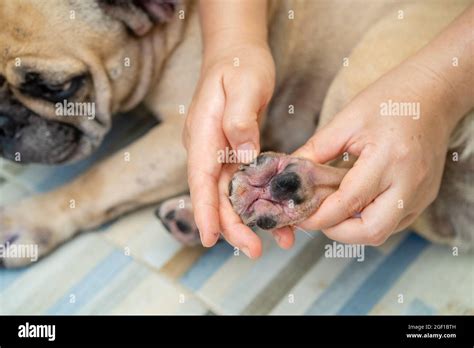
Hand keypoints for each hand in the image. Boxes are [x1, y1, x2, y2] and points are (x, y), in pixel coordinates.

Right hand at [183, 41, 277, 254]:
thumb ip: (239, 119)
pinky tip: (279, 214)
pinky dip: (260, 201)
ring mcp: (219, 152)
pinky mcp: (233, 152)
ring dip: (250, 220)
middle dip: (233, 226)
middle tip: (256, 250)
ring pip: (230, 195)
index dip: (204, 211)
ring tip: (278, 239)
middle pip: (215, 195)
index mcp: (203, 134)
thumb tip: (243, 156)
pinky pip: (244, 184)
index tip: (210, 239)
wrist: (236, 52)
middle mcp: (207, 148)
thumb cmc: (238, 64)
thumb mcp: (243, 83)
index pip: (200, 179)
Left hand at [291, 64, 457, 244]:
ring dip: (352, 228)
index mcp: (388, 159)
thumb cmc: (389, 100)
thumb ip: (316, 150)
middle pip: (371, 231)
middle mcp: (409, 183)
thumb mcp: (346, 121)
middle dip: (337, 231)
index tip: (299, 216)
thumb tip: (291, 174)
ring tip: (333, 207)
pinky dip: (368, 219)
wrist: (434, 94)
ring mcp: (421, 194)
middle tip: (317, 216)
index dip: (319, 216)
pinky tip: (355, 203)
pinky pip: (393, 222)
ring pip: (382, 232)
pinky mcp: (424, 198)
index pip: (349, 202)